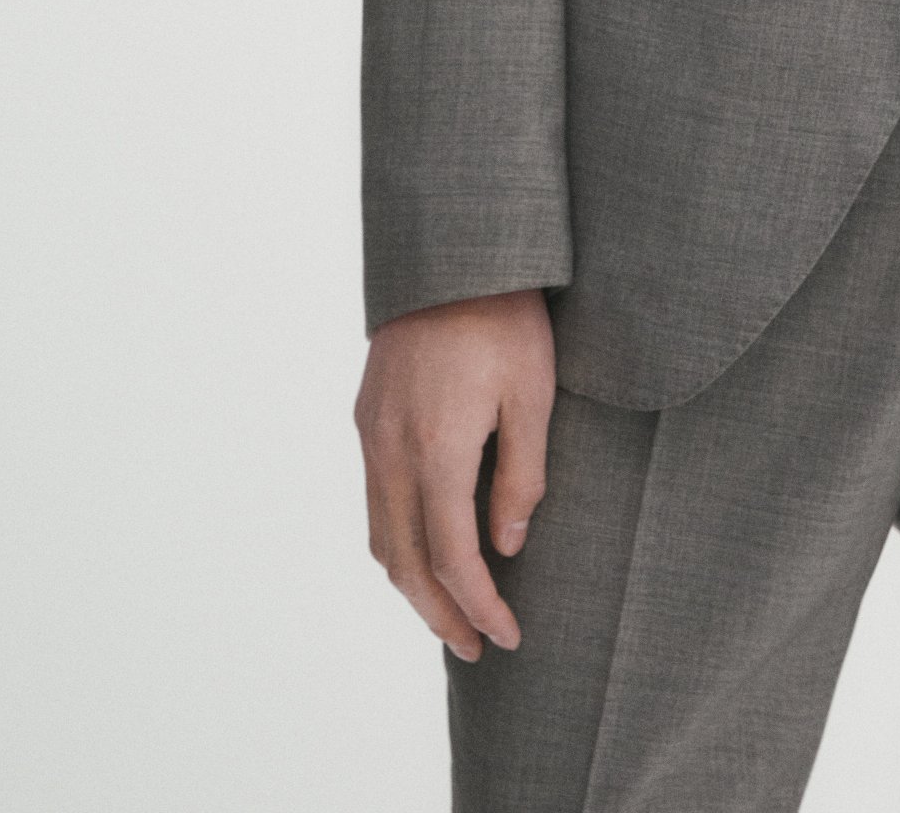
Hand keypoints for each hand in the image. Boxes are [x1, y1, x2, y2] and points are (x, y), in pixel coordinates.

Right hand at [354, 288, 555, 658]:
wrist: (452, 252)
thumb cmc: (505, 317)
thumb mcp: (533, 394)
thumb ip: (521, 478)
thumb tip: (508, 549)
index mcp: (437, 450)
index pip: (450, 558)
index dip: (478, 607)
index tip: (506, 636)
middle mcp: (391, 451)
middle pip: (404, 563)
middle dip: (440, 614)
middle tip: (475, 648)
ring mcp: (371, 434)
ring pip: (380, 536)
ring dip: (411, 585)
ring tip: (449, 613)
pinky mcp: (367, 416)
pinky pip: (374, 501)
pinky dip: (395, 542)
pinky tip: (423, 548)